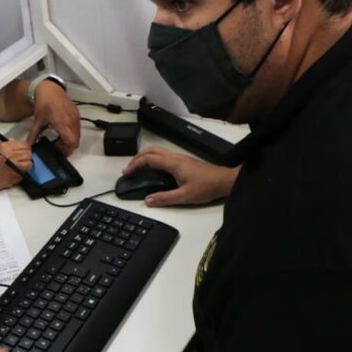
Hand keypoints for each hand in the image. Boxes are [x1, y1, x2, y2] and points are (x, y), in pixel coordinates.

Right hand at [0, 140, 32, 191]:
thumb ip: (7, 144)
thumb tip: (16, 142)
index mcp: (6, 148)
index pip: (24, 144)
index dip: (25, 146)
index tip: (23, 149)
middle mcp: (11, 157)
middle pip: (29, 153)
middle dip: (27, 154)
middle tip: (22, 157)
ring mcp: (14, 168)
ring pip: (30, 164)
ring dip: (27, 163)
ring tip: (20, 164)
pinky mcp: (14, 178)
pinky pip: (25, 173)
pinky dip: (23, 172)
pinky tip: (16, 171)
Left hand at [27, 81, 80, 154]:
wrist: (50, 89)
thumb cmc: (44, 103)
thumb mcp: (38, 121)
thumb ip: (33, 135)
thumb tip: (29, 145)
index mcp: (63, 124)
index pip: (71, 143)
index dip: (67, 151)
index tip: (59, 151)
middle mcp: (72, 122)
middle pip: (75, 142)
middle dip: (68, 147)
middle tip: (58, 147)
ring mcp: (76, 118)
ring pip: (77, 135)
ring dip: (70, 140)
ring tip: (59, 138)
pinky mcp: (77, 114)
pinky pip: (78, 128)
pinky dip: (72, 132)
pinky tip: (62, 130)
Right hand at [122, 147, 238, 206]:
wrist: (225, 180)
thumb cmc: (207, 187)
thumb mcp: (185, 196)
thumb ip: (165, 198)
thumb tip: (148, 200)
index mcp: (174, 163)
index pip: (149, 159)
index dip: (135, 165)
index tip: (127, 173)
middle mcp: (176, 157)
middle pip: (151, 150)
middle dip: (137, 158)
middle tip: (129, 169)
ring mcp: (180, 158)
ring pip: (158, 151)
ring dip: (145, 157)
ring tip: (138, 167)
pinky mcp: (184, 162)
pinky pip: (164, 155)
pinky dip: (153, 159)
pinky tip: (154, 169)